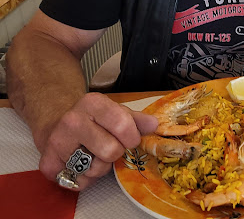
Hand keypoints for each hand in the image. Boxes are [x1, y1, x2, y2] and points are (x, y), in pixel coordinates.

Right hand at [38, 92, 157, 190]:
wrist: (56, 120)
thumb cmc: (91, 117)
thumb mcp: (114, 111)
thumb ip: (136, 119)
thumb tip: (154, 125)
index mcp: (93, 103)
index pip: (122, 124)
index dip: (132, 137)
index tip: (131, 139)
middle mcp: (72, 120)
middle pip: (111, 150)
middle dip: (117, 152)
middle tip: (111, 146)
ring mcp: (58, 142)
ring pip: (95, 168)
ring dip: (101, 166)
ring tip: (95, 154)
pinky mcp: (48, 163)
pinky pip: (79, 182)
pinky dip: (85, 178)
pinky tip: (82, 163)